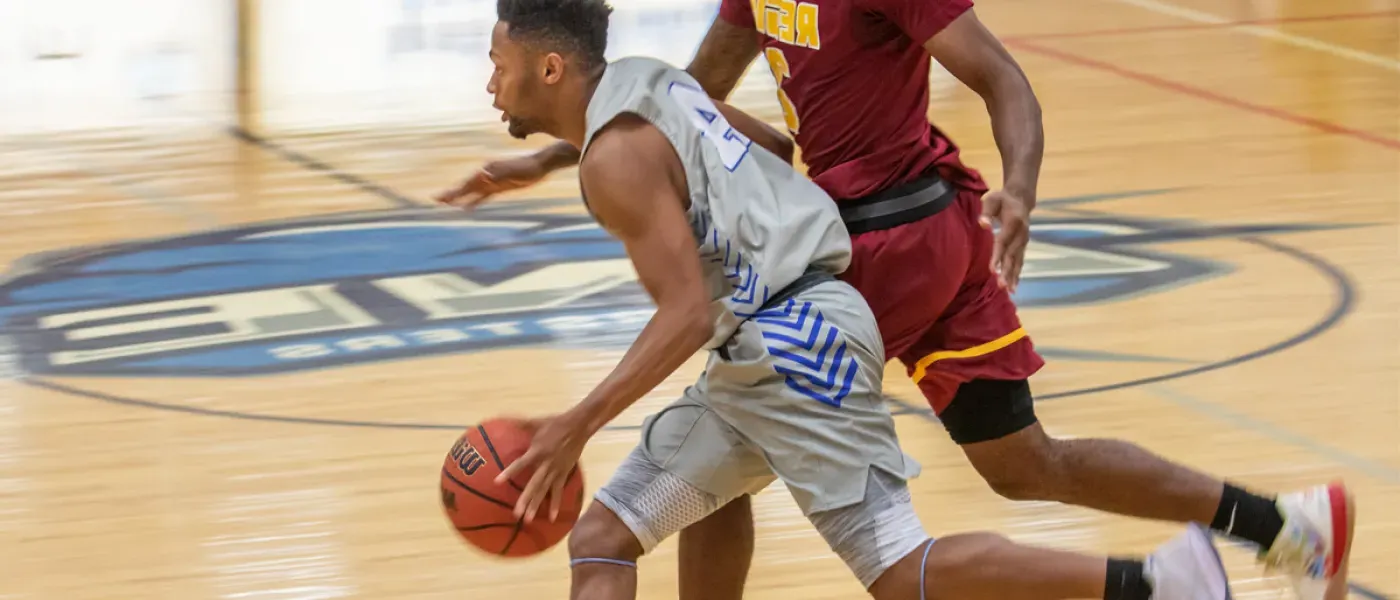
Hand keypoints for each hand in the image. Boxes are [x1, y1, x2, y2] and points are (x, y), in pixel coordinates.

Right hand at [435, 155, 549, 210]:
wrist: (541, 164)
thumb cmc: (528, 168)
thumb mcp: (514, 171)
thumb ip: (498, 173)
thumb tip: (481, 174)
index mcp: (488, 170)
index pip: (468, 183)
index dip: (455, 190)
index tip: (443, 196)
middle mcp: (487, 174)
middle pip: (466, 186)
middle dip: (451, 193)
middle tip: (435, 199)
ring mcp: (492, 180)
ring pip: (472, 191)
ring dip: (460, 197)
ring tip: (446, 204)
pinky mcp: (499, 187)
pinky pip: (483, 196)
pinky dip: (474, 201)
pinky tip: (467, 208)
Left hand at [496, 411, 591, 522]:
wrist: (579, 426)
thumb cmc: (555, 423)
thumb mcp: (536, 422)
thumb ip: (519, 423)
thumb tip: (502, 417)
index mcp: (537, 451)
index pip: (520, 464)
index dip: (509, 473)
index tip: (497, 482)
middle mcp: (546, 464)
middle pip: (534, 485)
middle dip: (525, 500)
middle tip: (516, 514)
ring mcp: (556, 471)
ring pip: (545, 492)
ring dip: (537, 506)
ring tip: (528, 520)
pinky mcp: (563, 474)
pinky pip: (558, 492)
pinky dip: (555, 505)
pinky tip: (551, 518)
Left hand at [978, 189, 1031, 292]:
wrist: (1020, 198)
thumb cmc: (1001, 199)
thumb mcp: (992, 199)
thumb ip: (986, 212)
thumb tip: (982, 224)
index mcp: (1014, 222)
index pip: (1004, 241)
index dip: (998, 256)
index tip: (992, 270)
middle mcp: (1022, 233)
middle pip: (1013, 255)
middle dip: (1007, 271)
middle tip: (1002, 286)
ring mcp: (1024, 240)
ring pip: (1018, 260)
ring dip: (1014, 276)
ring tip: (1010, 291)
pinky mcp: (1023, 245)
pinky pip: (1020, 261)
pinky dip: (1017, 273)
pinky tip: (1014, 285)